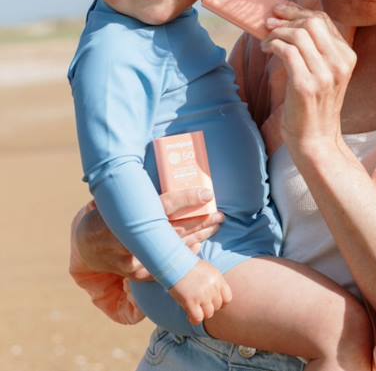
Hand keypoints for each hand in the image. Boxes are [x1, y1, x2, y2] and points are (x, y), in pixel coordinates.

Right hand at [75, 189, 223, 276]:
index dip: (188, 199)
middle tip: (220, 214)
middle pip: (175, 230)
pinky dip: (184, 253)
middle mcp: (131, 240)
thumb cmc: (107, 211)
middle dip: (201, 222)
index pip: (164, 206)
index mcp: (127, 215)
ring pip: (174, 248)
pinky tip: (199, 243)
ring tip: (217, 224)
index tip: (208, 193)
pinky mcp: (138, 274)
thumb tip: (170, 170)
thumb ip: (142, 190)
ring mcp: (135, 261)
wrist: (86, 243)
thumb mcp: (119, 194)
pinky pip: (167, 264)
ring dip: (199, 236)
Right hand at [169, 260, 231, 324]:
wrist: (173, 262)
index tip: (212, 302)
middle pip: (217, 306)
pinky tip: (189, 316)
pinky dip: (194, 320)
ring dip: (201, 313)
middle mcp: (212, 286)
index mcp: (217, 277)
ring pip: (209, 314)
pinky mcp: (190, 301)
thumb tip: (214, 282)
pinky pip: (198, 318)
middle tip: (200, 305)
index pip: (227, 298)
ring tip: (194, 310)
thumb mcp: (205, 267)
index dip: (220, 303)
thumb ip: (212, 279)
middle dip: (209, 307)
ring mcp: (202, 294)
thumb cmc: (187, 264)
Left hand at [262, 3, 355, 154]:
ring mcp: (324, 74)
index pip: (323, 20)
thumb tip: (287, 21)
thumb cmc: (314, 105)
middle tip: (269, 23)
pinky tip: (266, 50)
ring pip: (298, 34)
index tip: (280, 11)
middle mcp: (339, 63)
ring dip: (276, 33)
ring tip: (266, 41)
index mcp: (347, 57)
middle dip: (286, 18)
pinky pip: (286, 51)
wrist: (316, 140)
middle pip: (312, 21)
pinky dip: (272, 45)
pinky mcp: (306, 85)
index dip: (298, 11)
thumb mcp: (323, 73)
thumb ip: (315, 49)